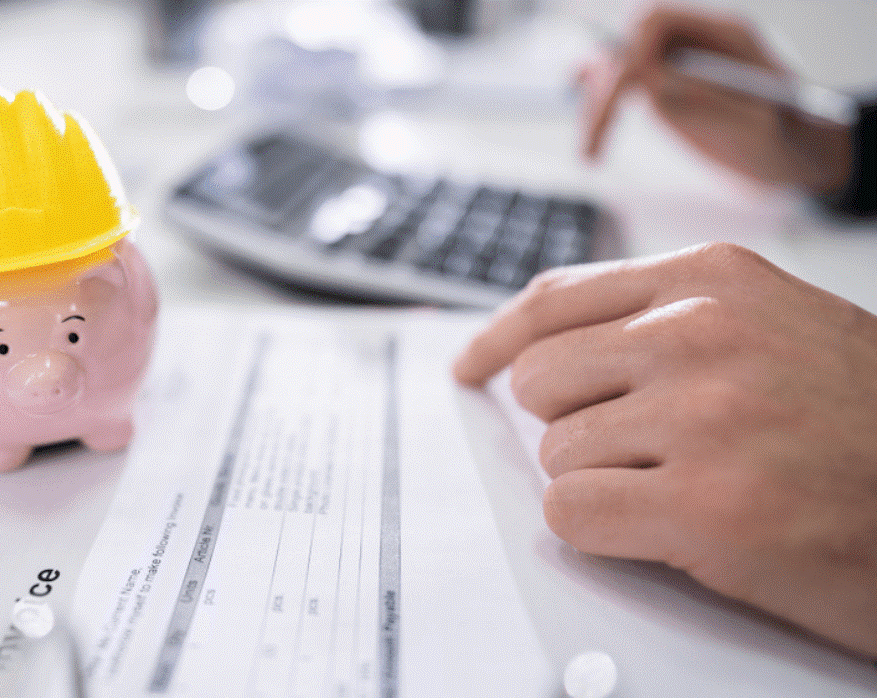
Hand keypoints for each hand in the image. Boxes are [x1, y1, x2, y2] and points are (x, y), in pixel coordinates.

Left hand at [454, 242, 876, 656]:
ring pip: (555, 452)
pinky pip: (572, 514)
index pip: (554, 299)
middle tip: (636, 449)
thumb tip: (553, 347)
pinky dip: (604, 531)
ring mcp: (701, 416)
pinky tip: (672, 528)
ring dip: (604, 481)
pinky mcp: (704, 506)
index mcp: (713, 280)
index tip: (469, 366)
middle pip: (539, 378)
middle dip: (572, 423)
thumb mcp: (776, 327)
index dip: (498, 340)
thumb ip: (670, 322)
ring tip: (686, 488)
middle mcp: (699, 333)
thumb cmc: (866, 422)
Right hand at [581, 3, 851, 194]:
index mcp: (726, 35)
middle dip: (606, 89)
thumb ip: (706, 101)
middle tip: (597, 136)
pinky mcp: (668, 91)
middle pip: (627, 47)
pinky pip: (622, 87)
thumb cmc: (795, 139)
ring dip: (597, 105)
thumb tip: (649, 85)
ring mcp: (679, 67)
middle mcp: (696, 45)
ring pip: (617, 70)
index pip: (656, 22)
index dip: (631, 52)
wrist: (804, 155)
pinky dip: (601, 105)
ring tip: (591, 150)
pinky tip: (590, 123)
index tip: (626, 93)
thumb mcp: (761, 125)